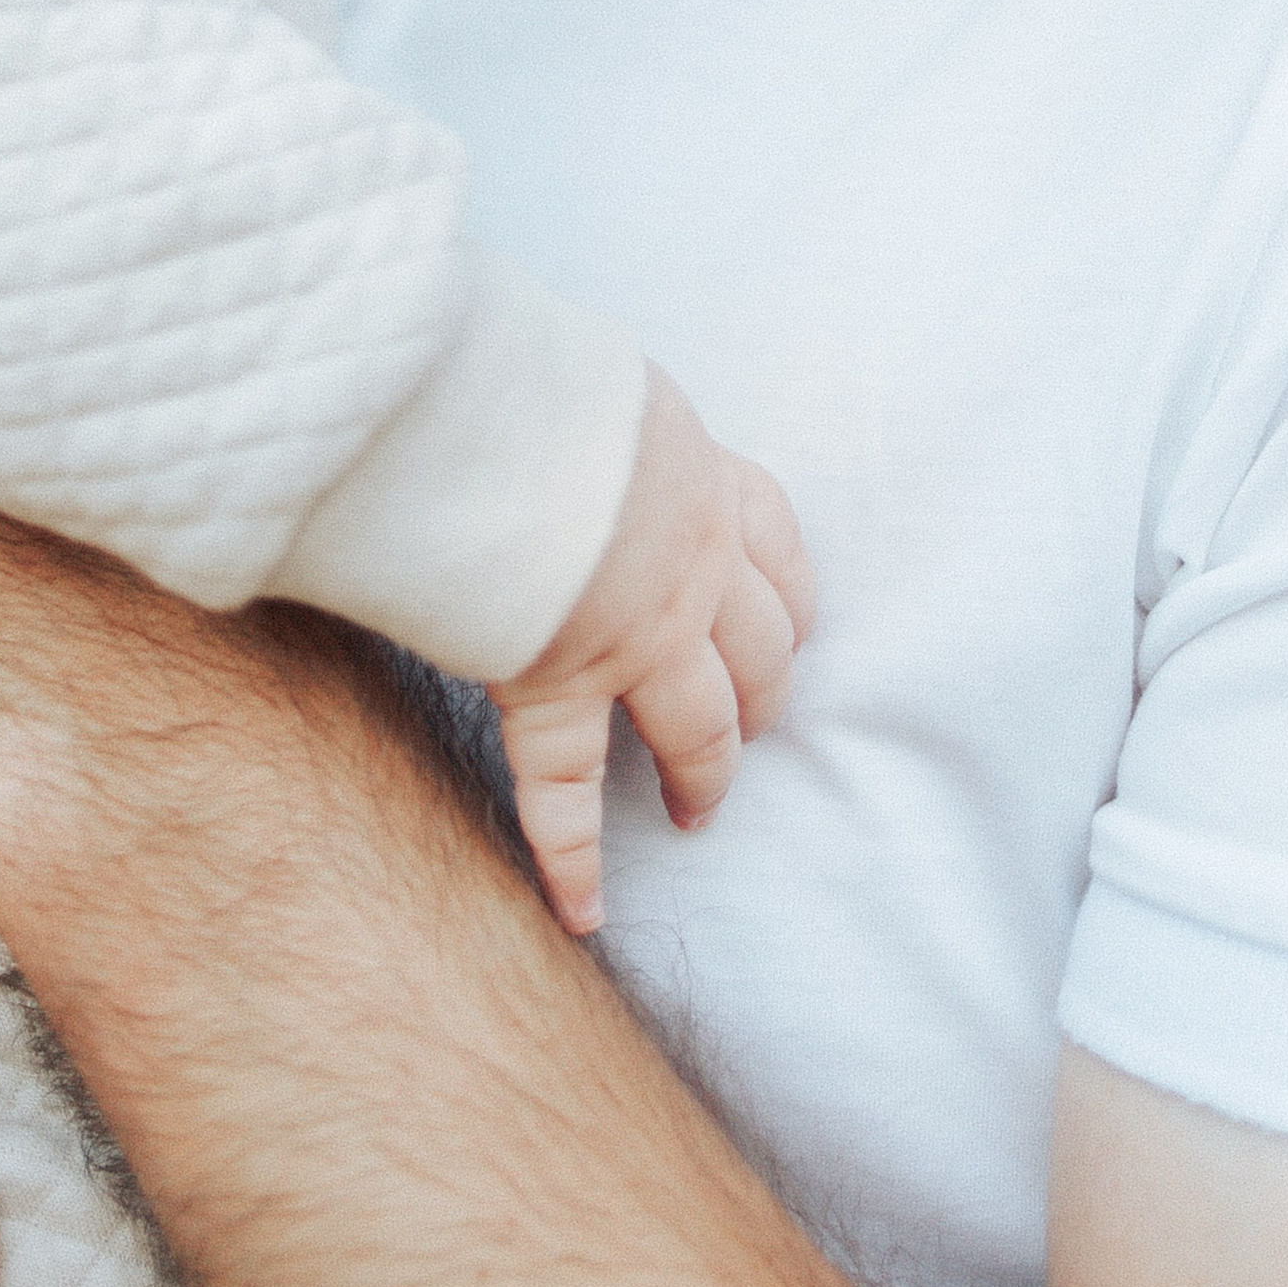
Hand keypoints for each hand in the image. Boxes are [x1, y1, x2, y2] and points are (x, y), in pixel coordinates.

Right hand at [488, 368, 815, 935]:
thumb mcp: (599, 377)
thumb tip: (572, 409)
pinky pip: (567, 789)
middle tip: (749, 731)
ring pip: (697, 727)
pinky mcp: (559, 683)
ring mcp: (634, 636)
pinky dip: (574, 856)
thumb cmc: (532, 376)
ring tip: (694, 811)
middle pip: (760, 652)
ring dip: (702, 774)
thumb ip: (605, 417)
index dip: (788, 604)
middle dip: (760, 698)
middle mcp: (693, 566)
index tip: (789, 633)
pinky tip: (583, 910)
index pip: (779, 551)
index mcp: (705, 479)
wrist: (498, 413)